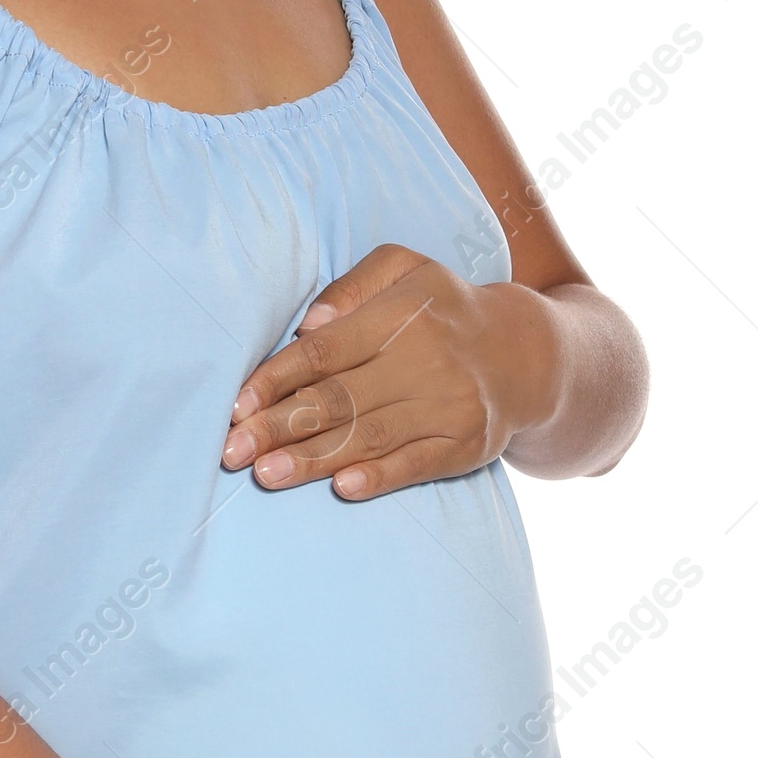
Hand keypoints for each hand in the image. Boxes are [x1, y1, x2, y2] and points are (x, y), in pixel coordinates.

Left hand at [221, 244, 557, 501]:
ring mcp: (448, 405)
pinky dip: (380, 478)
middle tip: (232, 451)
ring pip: (370, 436)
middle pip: (340, 398)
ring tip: (264, 475)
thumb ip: (352, 286)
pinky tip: (342, 488)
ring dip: (313, 459)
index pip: (328, 350)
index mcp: (402, 313)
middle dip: (279, 427)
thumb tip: (308, 324)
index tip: (236, 405)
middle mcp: (426, 360)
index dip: (278, 378)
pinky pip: (417, 464)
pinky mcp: (465, 445)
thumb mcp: (404, 269)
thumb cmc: (441, 308)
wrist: (525, 353)